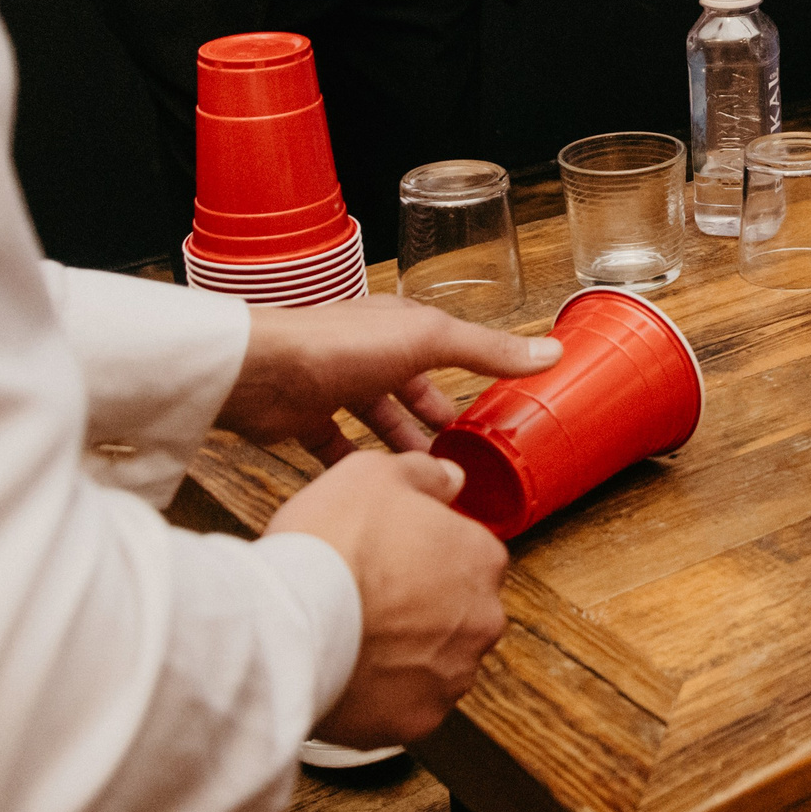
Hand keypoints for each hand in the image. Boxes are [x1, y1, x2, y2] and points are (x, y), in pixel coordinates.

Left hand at [217, 292, 563, 463]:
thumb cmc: (339, 345)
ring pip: (377, 419)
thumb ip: (486, 350)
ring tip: (430, 475)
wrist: (261, 374)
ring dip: (402, 444)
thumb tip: (549, 351)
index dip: (470, 373)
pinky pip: (337, 447)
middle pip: (410, 387)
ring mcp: (335, 385)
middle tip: (465, 449)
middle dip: (436, 417)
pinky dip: (357, 465)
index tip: (494, 404)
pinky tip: (378, 485)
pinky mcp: (306, 419)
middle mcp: (367, 352)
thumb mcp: (429, 341)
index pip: (445, 347)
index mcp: (399, 326)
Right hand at [268, 451, 508, 747]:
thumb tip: (451, 479)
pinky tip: (351, 674)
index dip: (426, 555)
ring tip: (354, 639)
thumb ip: (424, 474)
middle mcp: (482, 619)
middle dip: (422, 608)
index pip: (469, 555)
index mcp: (482, 557)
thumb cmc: (331, 546)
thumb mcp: (373, 474)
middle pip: (459, 611)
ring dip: (406, 654)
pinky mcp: (419, 721)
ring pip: (436, 662)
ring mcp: (453, 675)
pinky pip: (408, 707)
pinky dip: (385, 696)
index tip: (391, 559)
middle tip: (370, 600)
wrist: (288, 623)